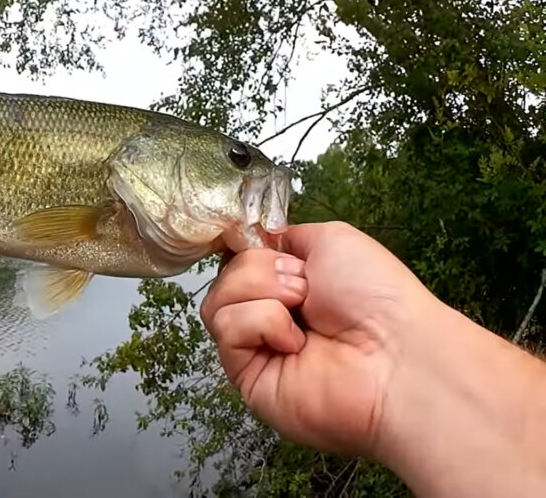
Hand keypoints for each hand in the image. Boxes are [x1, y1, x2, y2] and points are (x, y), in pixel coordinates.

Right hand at [199, 221, 435, 456]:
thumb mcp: (331, 240)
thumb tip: (252, 238)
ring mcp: (256, 346)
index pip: (239, 256)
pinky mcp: (246, 375)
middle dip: (262, 269)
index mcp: (289, 282)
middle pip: (225, 274)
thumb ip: (284, 236)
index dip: (240, 246)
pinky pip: (226, 328)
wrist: (395, 353)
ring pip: (218, 299)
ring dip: (262, 292)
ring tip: (302, 311)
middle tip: (305, 287)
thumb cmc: (378, 297)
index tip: (250, 239)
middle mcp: (270, 313)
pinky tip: (295, 342)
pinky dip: (261, 323)